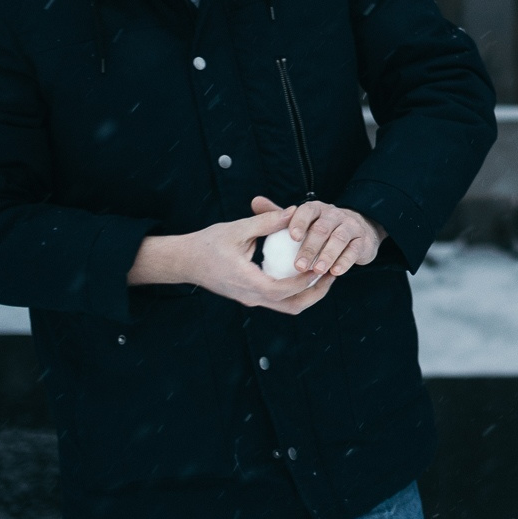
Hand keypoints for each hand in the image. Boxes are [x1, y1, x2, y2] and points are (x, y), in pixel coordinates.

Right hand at [127, 205, 333, 314]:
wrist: (184, 261)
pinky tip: (307, 272)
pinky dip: (297, 290)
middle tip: (333, 272)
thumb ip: (267, 222)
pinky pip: (279, 300)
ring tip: (325, 274)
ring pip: (287, 307)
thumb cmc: (207, 244)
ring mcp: (250, 299)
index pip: (281, 290)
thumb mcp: (237, 229)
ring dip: (309, 294)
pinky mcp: (251, 296)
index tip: (321, 265)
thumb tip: (295, 211)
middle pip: (291, 306)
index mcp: (246, 282)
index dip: (304, 281)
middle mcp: (250, 296)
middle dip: (316, 292)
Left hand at [252, 196, 385, 279]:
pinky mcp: (362, 241)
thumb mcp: (301, 220)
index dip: (300, 223)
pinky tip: (335, 272)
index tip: (292, 237)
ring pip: (340, 238)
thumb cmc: (320, 228)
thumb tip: (255, 201)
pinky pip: (354, 250)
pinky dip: (345, 261)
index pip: (307, 211)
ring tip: (318, 270)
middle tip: (299, 265)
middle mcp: (334, 215)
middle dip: (311, 247)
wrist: (358, 231)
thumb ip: (280, 214)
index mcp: (316, 209)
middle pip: (323, 228)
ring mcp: (351, 226)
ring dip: (328, 255)